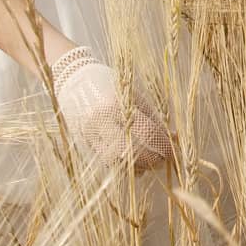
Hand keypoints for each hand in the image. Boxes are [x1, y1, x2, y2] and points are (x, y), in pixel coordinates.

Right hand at [48, 46, 172, 171]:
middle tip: (162, 158)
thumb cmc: (108, 83)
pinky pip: (106, 162)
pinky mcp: (84, 143)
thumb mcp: (133, 94)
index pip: (147, 133)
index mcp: (116, 106)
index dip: (164, 146)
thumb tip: (172, 137)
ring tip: (148, 162)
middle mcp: (101, 123)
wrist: (72, 79)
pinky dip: (122, 166)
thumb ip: (151, 116)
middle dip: (152, 159)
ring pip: (118, 163)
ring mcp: (90, 135)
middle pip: (132, 153)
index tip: (173, 151)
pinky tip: (132, 162)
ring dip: (137, 167)